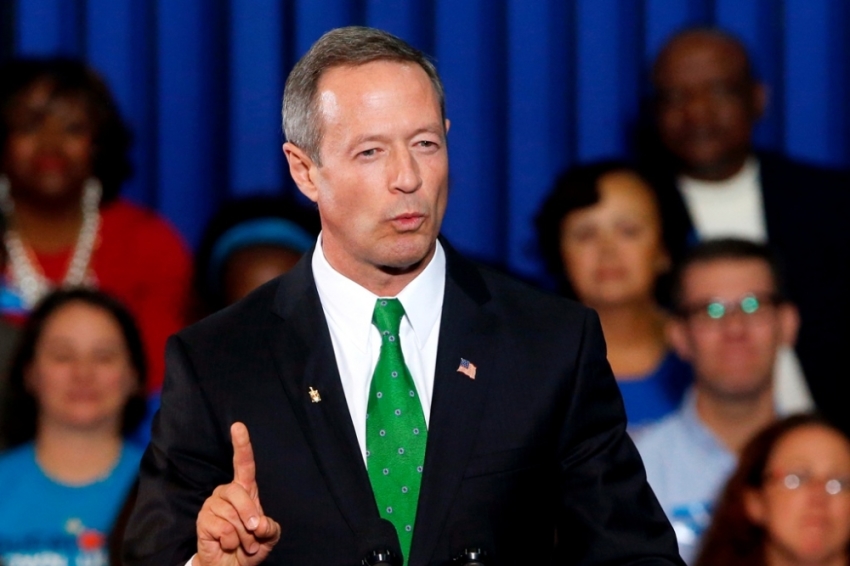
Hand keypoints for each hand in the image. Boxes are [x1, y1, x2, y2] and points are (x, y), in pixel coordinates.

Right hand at [195, 422, 280, 565]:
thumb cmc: (250, 546)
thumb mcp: (268, 536)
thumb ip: (270, 528)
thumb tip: (259, 523)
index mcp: (244, 490)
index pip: (243, 464)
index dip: (241, 444)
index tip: (238, 426)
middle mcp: (226, 493)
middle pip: (239, 493)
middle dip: (251, 516)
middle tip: (254, 534)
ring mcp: (212, 505)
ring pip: (232, 515)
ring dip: (242, 535)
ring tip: (240, 542)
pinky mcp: (203, 520)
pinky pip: (222, 528)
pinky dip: (230, 541)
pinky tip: (227, 544)